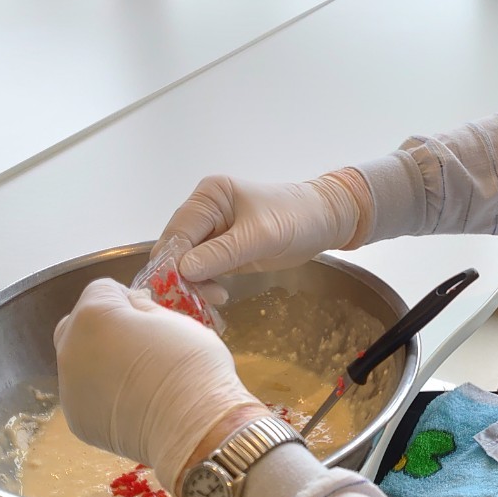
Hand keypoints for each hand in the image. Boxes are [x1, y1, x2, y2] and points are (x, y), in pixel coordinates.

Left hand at [53, 278, 266, 492]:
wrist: (194, 428)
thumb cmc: (192, 366)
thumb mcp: (177, 320)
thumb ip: (144, 307)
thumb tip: (132, 305)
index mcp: (94, 315)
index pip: (102, 289)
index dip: (128, 298)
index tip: (151, 315)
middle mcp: (70, 348)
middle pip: (78, 324)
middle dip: (103, 327)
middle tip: (139, 343)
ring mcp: (69, 387)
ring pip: (79, 362)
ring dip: (101, 361)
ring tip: (139, 379)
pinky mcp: (76, 419)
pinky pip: (85, 395)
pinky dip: (103, 394)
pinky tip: (133, 403)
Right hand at [155, 173, 367, 283]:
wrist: (324, 222)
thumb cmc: (298, 218)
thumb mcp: (262, 236)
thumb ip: (223, 252)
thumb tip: (183, 270)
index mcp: (210, 196)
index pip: (179, 231)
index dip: (172, 262)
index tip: (176, 289)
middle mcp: (204, 211)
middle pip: (177, 247)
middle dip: (181, 275)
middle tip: (196, 300)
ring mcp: (212, 231)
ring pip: (186, 262)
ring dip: (192, 283)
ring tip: (214, 298)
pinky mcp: (222, 251)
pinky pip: (202, 270)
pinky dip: (203, 285)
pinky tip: (216, 296)